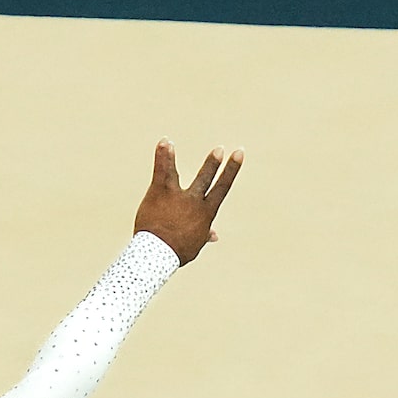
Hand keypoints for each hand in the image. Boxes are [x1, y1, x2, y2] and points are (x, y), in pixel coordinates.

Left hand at [133, 140, 242, 265]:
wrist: (158, 255)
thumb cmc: (177, 251)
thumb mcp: (195, 244)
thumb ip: (204, 235)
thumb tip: (214, 235)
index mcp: (206, 213)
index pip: (222, 187)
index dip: (231, 169)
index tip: (239, 154)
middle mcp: (193, 201)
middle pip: (206, 178)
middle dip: (213, 163)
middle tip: (221, 149)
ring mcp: (176, 196)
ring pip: (176, 172)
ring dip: (173, 156)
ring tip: (172, 143)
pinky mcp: (159, 192)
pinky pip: (161, 171)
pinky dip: (163, 156)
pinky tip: (165, 142)